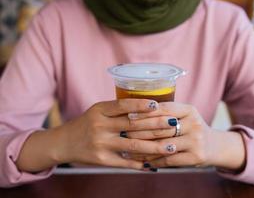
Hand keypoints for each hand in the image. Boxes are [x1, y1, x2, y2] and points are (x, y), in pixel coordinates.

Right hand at [55, 99, 187, 169]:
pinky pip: (125, 162)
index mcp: (100, 110)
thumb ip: (118, 109)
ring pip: (133, 145)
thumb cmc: (87, 123)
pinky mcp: (101, 160)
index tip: (158, 105)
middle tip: (174, 124)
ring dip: (155, 146)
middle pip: (133, 125)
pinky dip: (141, 163)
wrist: (64, 143)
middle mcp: (100, 126)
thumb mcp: (98, 111)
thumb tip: (149, 107)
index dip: (141, 105)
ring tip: (171, 146)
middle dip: (156, 125)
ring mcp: (101, 144)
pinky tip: (155, 163)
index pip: (123, 105)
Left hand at [124, 102, 245, 169]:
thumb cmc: (191, 129)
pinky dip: (154, 161)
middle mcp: (194, 124)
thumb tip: (135, 112)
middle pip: (161, 127)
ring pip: (163, 145)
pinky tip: (142, 161)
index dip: (145, 112)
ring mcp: (196, 141)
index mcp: (190, 110)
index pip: (164, 108)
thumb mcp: (185, 116)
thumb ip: (166, 113)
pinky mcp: (196, 157)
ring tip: (127, 150)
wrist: (215, 146)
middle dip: (139, 131)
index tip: (128, 115)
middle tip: (122, 133)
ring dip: (143, 149)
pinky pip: (169, 159)